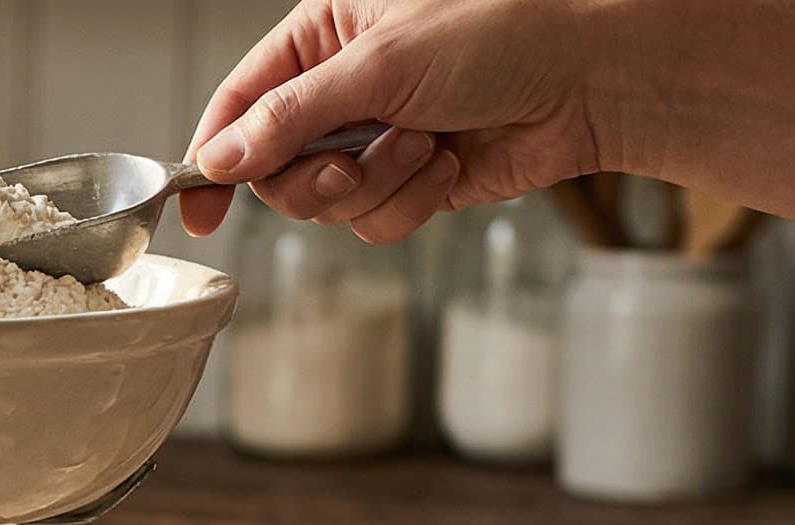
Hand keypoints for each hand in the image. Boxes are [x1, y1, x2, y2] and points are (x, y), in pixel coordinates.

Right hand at [179, 0, 607, 243]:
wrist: (596, 77)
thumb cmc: (507, 32)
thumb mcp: (380, 65)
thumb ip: (289, 116)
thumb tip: (220, 159)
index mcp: (324, 35)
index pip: (240, 101)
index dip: (213, 155)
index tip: (198, 207)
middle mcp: (343, 89)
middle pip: (275, 168)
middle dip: (317, 176)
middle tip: (355, 163)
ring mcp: (377, 137)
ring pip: (325, 201)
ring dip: (375, 184)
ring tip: (425, 145)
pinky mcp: (412, 180)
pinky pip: (373, 221)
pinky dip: (410, 202)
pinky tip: (449, 162)